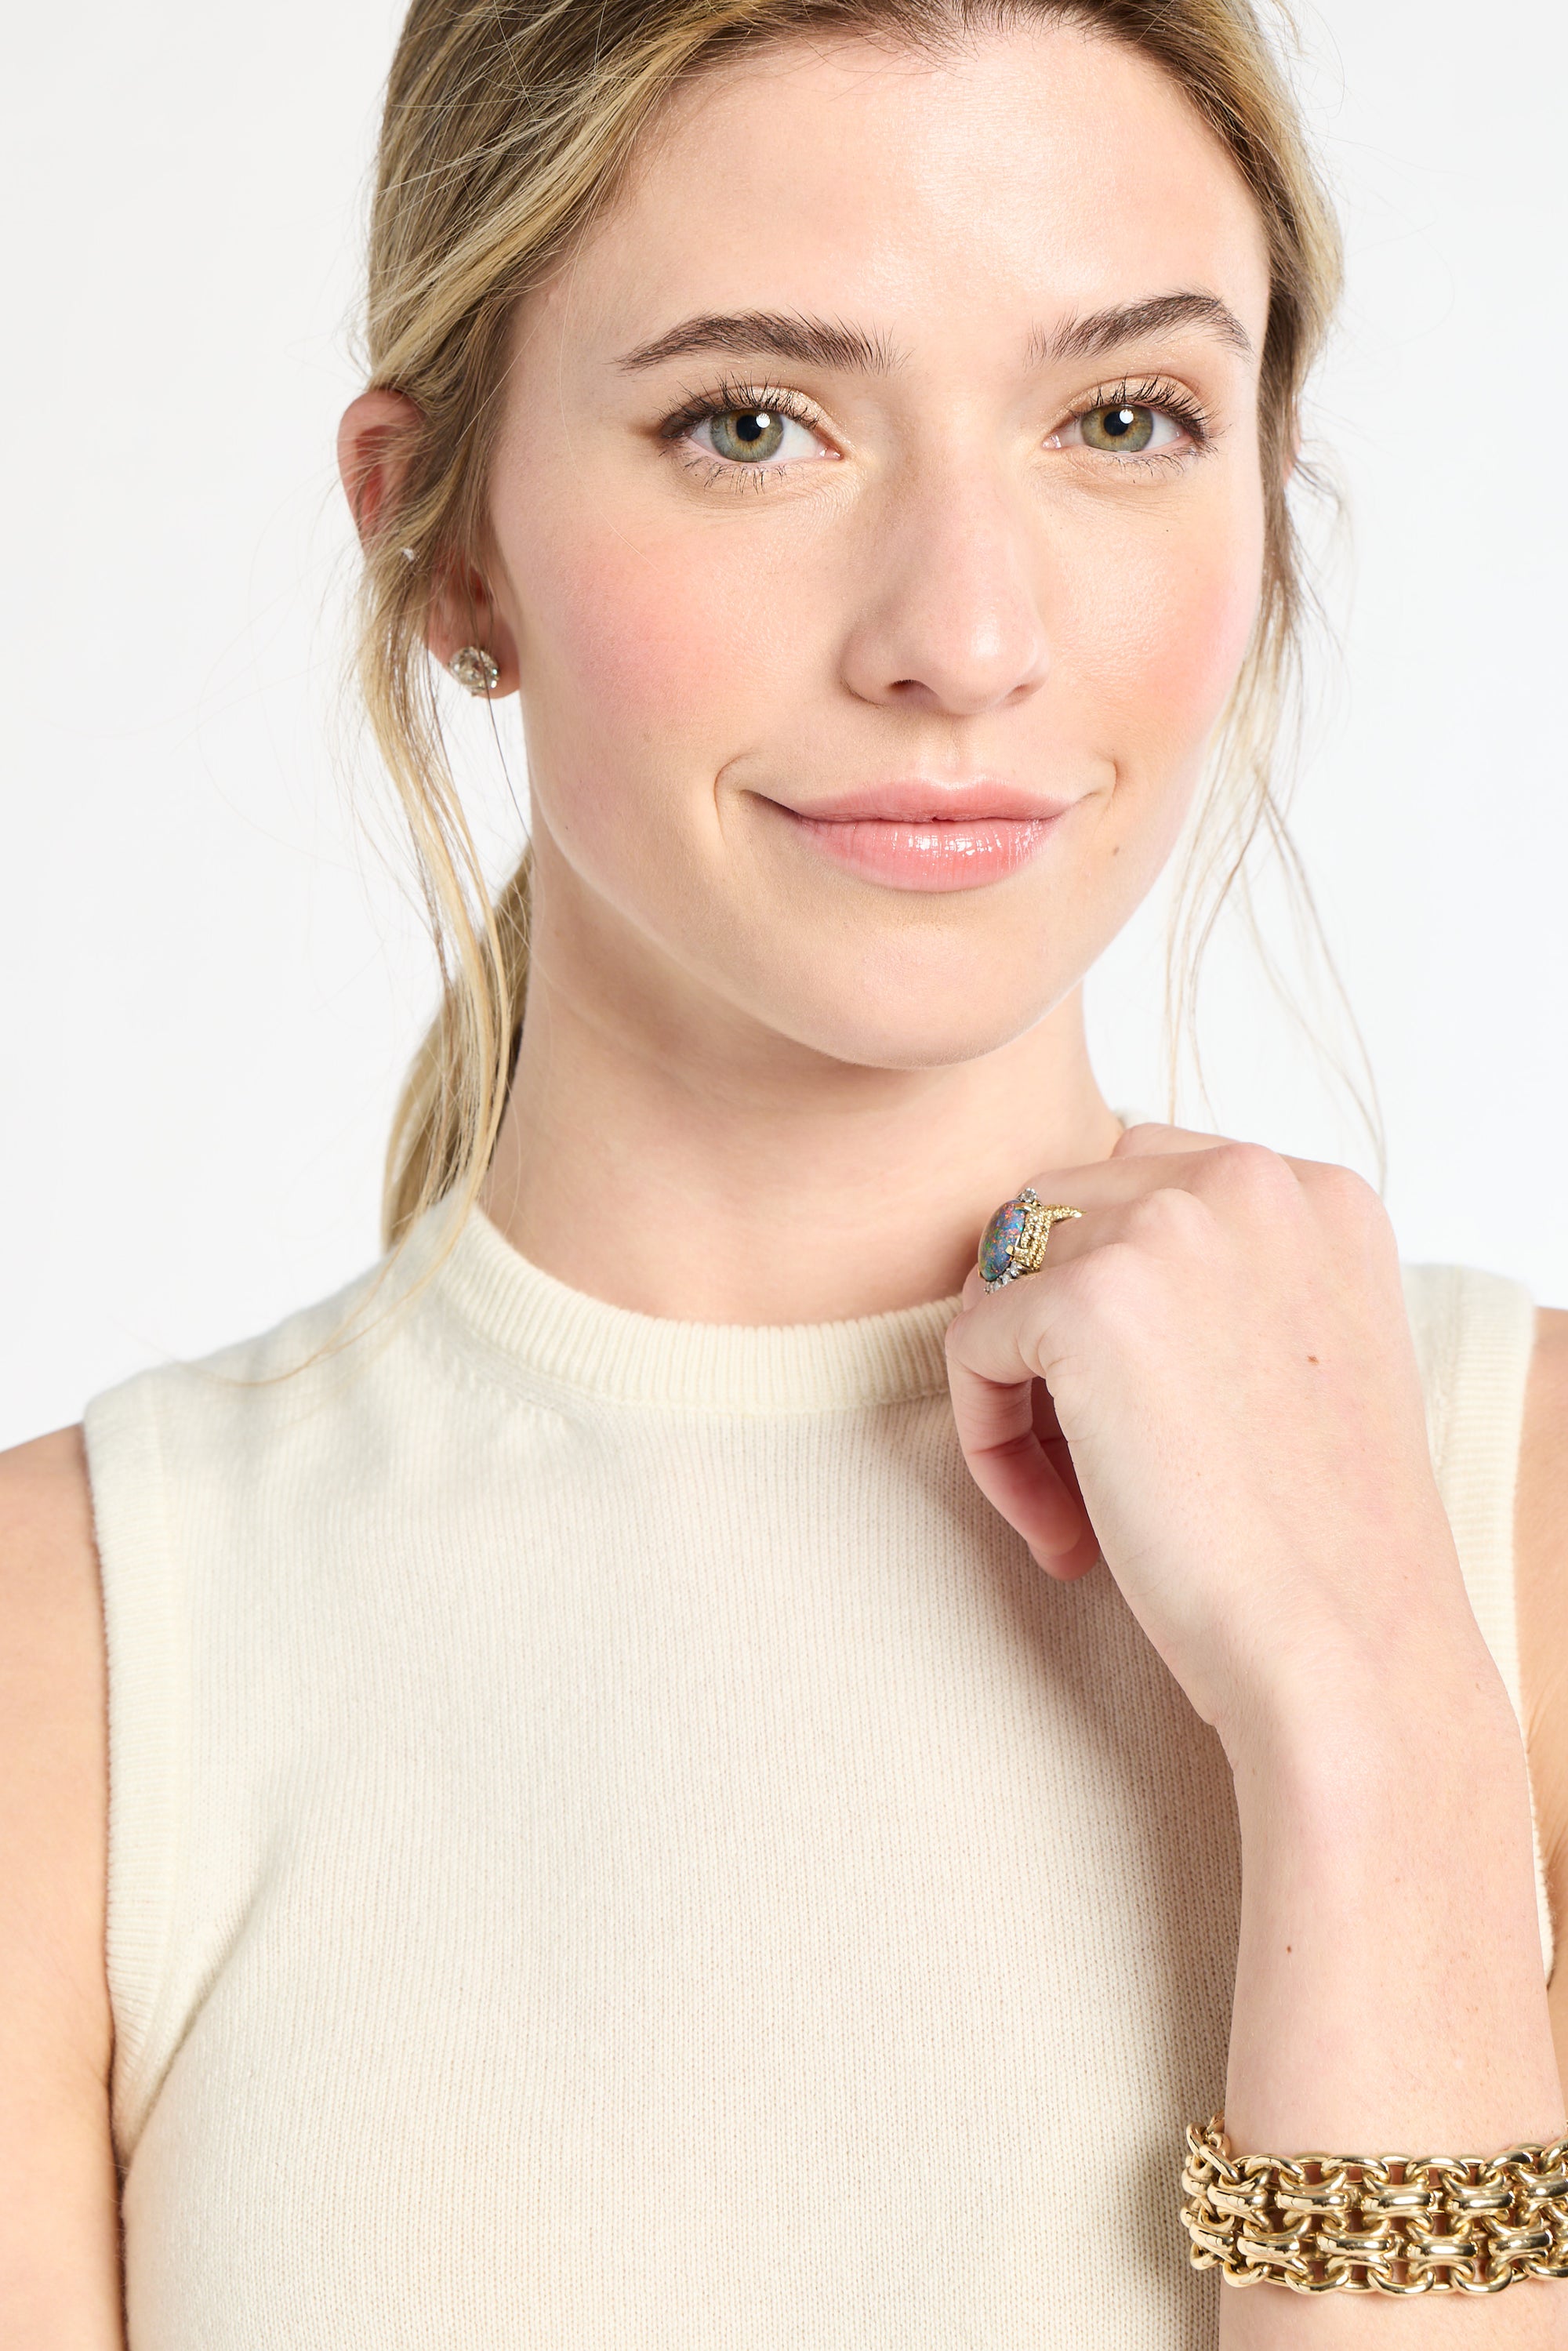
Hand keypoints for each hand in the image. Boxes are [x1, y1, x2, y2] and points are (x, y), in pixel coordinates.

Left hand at [943, 1122, 1485, 1753]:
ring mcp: (1168, 1232)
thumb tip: (1074, 1274)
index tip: (1138, 1411)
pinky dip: (987, 1442)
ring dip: (1012, 1392)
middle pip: (1057, 1214)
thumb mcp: (1308, 1359)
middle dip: (1046, 1334)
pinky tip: (1061, 1532)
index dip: (1106, 1296)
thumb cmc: (1325, 1543)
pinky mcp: (1089, 1304)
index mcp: (1319, 1193)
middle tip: (1083, 1465)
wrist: (1350, 1650)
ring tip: (1072, 1508)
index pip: (1142, 1181)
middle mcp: (1249, 1183)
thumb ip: (1225, 1286)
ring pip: (1003, 1277)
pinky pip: (969, 1345)